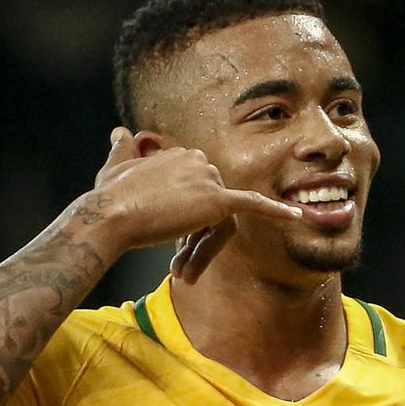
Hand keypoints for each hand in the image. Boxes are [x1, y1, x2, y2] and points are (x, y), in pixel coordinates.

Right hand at [83, 127, 301, 279]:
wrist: (109, 216)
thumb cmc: (107, 199)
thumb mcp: (114, 169)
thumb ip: (121, 152)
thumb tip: (119, 133)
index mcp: (178, 153)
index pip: (195, 193)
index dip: (184, 223)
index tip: (169, 243)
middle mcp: (196, 159)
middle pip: (210, 208)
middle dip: (196, 239)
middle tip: (179, 266)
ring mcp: (208, 178)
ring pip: (218, 221)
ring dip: (203, 249)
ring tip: (183, 272)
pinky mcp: (216, 199)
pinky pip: (252, 204)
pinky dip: (276, 210)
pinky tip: (297, 215)